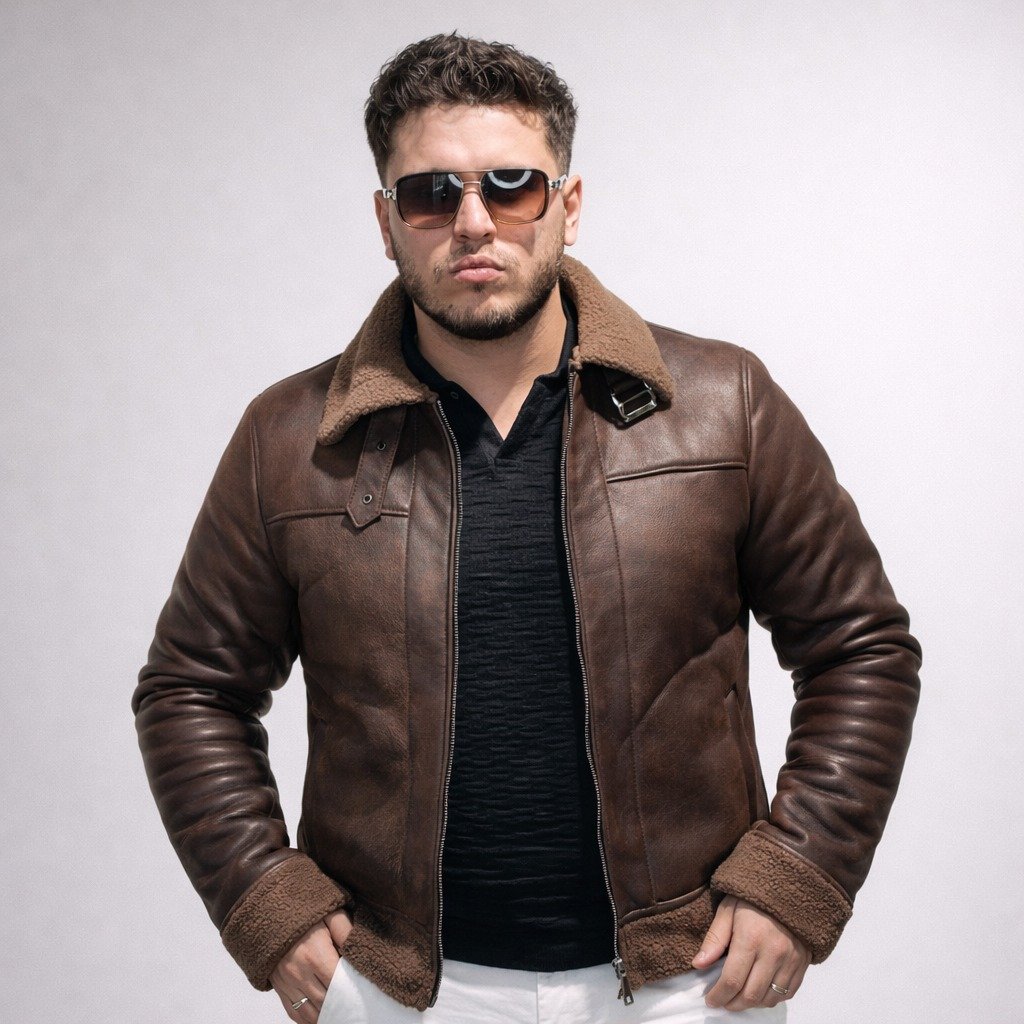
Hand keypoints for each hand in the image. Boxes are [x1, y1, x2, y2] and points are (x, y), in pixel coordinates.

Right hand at [270, 908, 352, 1022]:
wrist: (270, 914)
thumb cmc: (304, 915)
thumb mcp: (329, 914)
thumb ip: (345, 931)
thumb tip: (358, 950)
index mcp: (315, 955)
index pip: (338, 983)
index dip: (352, 989)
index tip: (363, 989)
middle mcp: (299, 973)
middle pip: (326, 1001)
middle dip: (342, 1004)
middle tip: (357, 1003)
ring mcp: (287, 984)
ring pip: (310, 1012)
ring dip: (327, 1014)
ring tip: (342, 1012)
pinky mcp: (280, 988)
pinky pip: (295, 1013)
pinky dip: (309, 1019)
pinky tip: (322, 1016)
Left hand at [691, 895, 808, 1009]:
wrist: (789, 888)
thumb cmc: (753, 898)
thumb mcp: (728, 909)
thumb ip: (714, 939)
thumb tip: (698, 965)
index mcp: (750, 938)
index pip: (732, 980)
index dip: (718, 995)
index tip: (710, 1000)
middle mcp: (773, 953)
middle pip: (750, 995)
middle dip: (732, 1004)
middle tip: (721, 1001)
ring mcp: (791, 961)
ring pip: (769, 998)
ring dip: (751, 1005)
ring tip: (737, 998)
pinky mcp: (802, 964)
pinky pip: (787, 993)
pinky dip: (770, 999)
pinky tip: (758, 993)